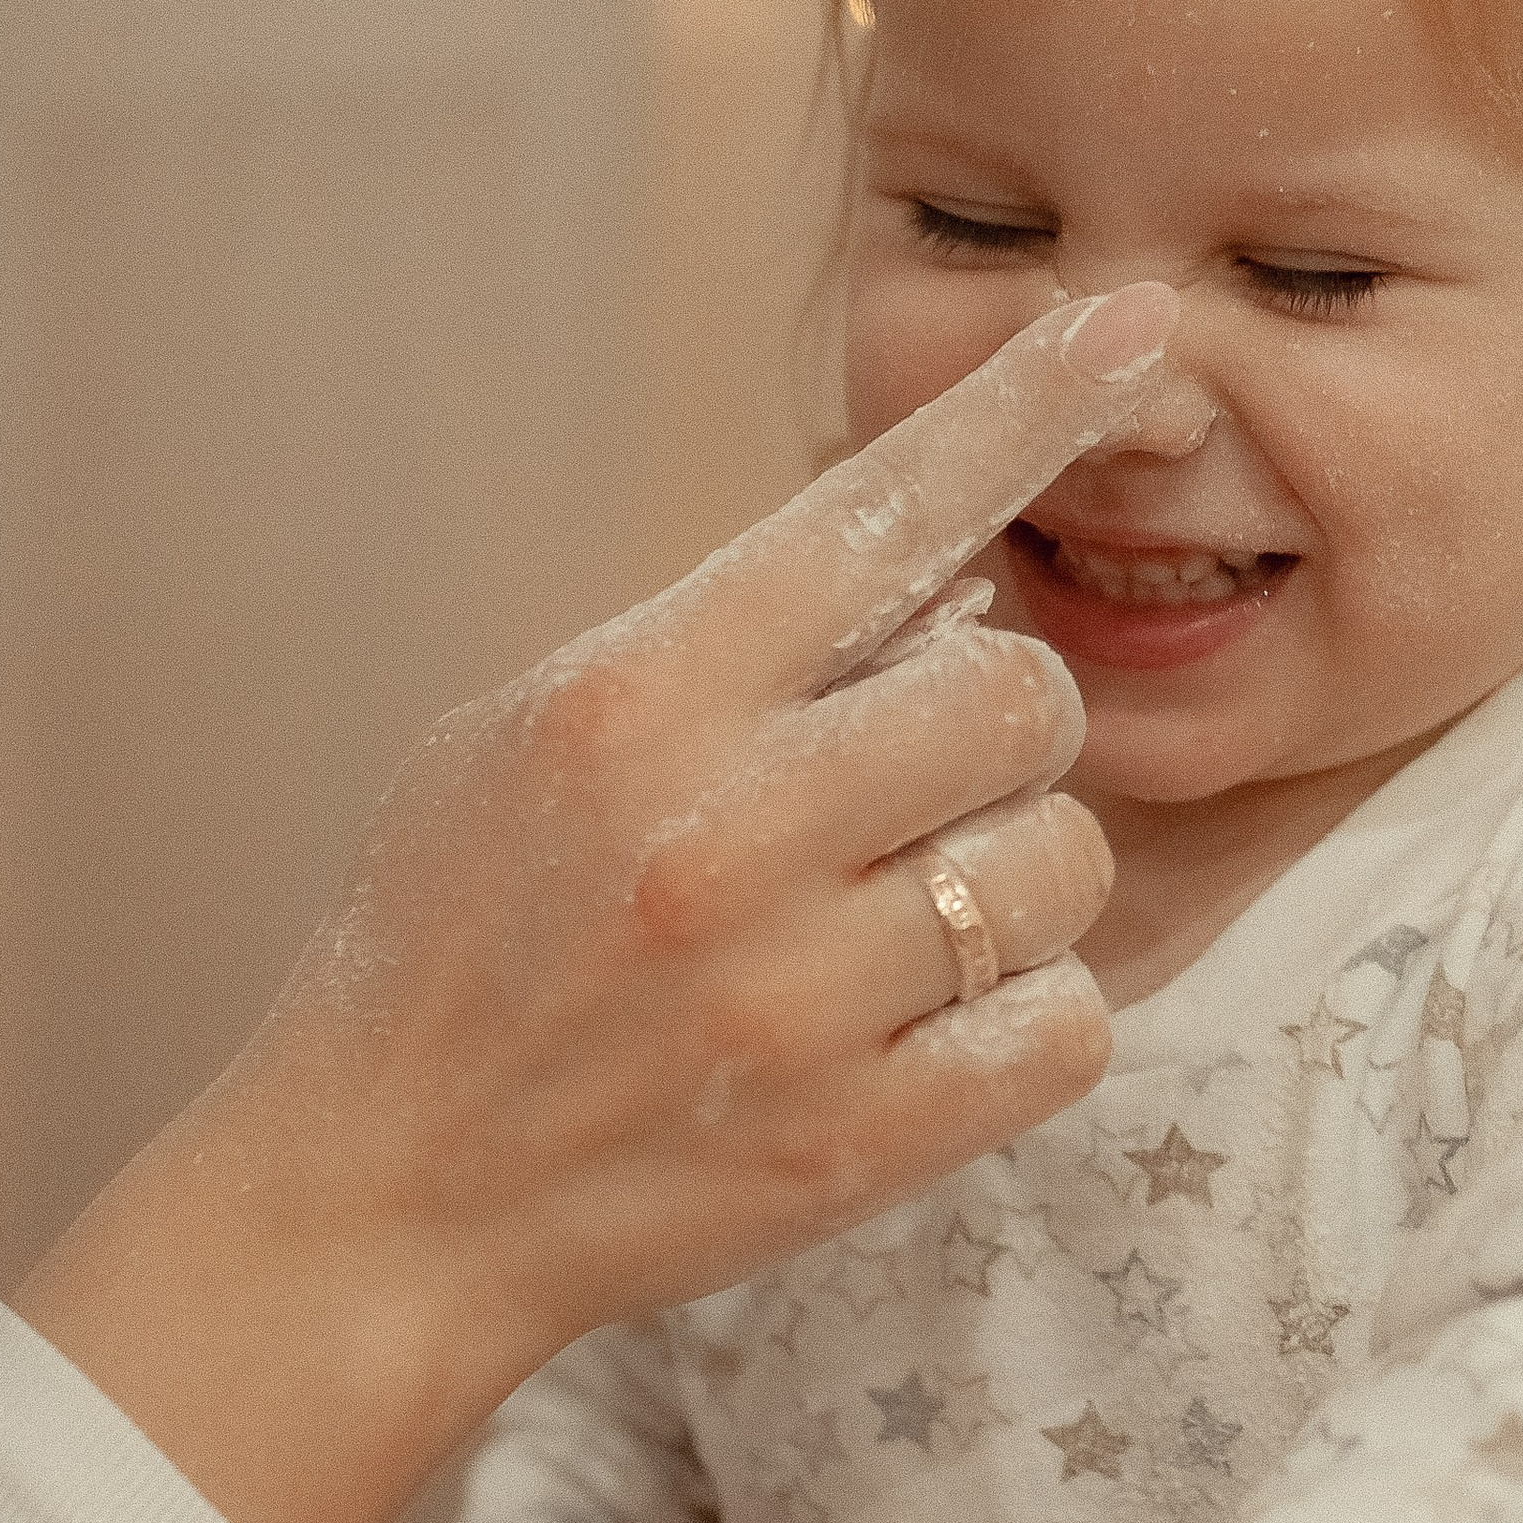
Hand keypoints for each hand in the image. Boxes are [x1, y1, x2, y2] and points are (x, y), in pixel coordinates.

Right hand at [17, 284, 1197, 1522]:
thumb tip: (951, 574)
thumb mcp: (539, 731)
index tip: (1141, 322)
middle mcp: (725, 834)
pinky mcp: (857, 1140)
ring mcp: (795, 997)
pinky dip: (1026, 1014)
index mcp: (639, 701)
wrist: (380, 1200)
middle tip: (923, 775)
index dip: (1026, 408)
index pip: (880, 513)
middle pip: (1021, 697)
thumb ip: (727, 646)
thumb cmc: (459, 937)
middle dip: (1005, 724)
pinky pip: (1066, 1025)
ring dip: (1016, 876)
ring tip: (899, 915)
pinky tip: (928, 1020)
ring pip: (1062, 862)